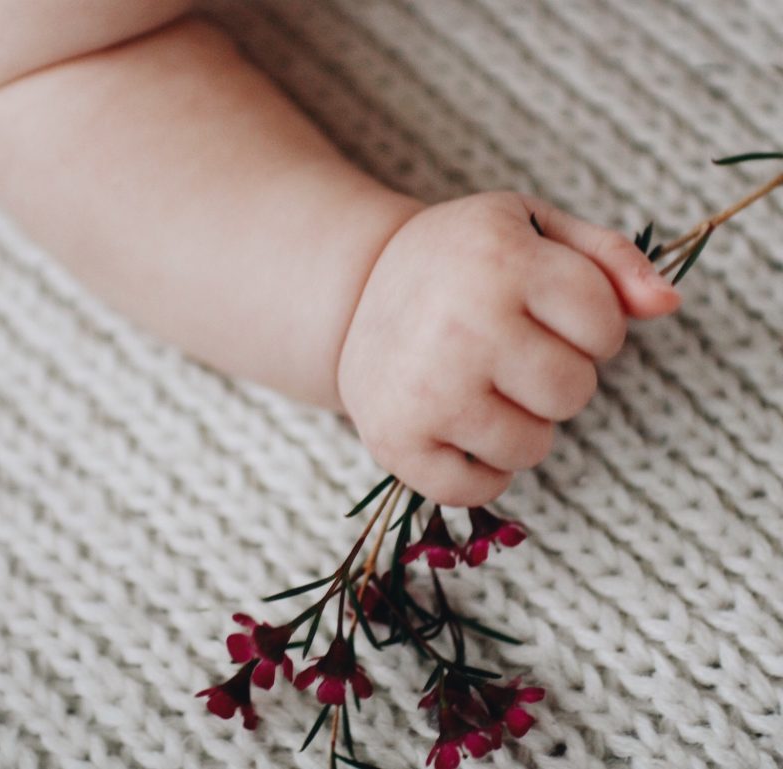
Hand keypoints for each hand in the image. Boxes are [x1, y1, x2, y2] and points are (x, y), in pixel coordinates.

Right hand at [336, 191, 680, 505]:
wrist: (354, 290)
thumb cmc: (460, 260)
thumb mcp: (532, 229)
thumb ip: (609, 258)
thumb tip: (668, 304)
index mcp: (500, 259)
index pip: (607, 326)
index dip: (590, 326)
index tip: (549, 313)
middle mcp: (461, 324)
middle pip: (573, 392)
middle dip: (558, 377)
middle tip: (512, 352)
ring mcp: (425, 388)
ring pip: (533, 447)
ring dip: (522, 425)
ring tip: (483, 387)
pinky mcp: (394, 440)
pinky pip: (478, 489)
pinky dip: (480, 471)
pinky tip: (459, 427)